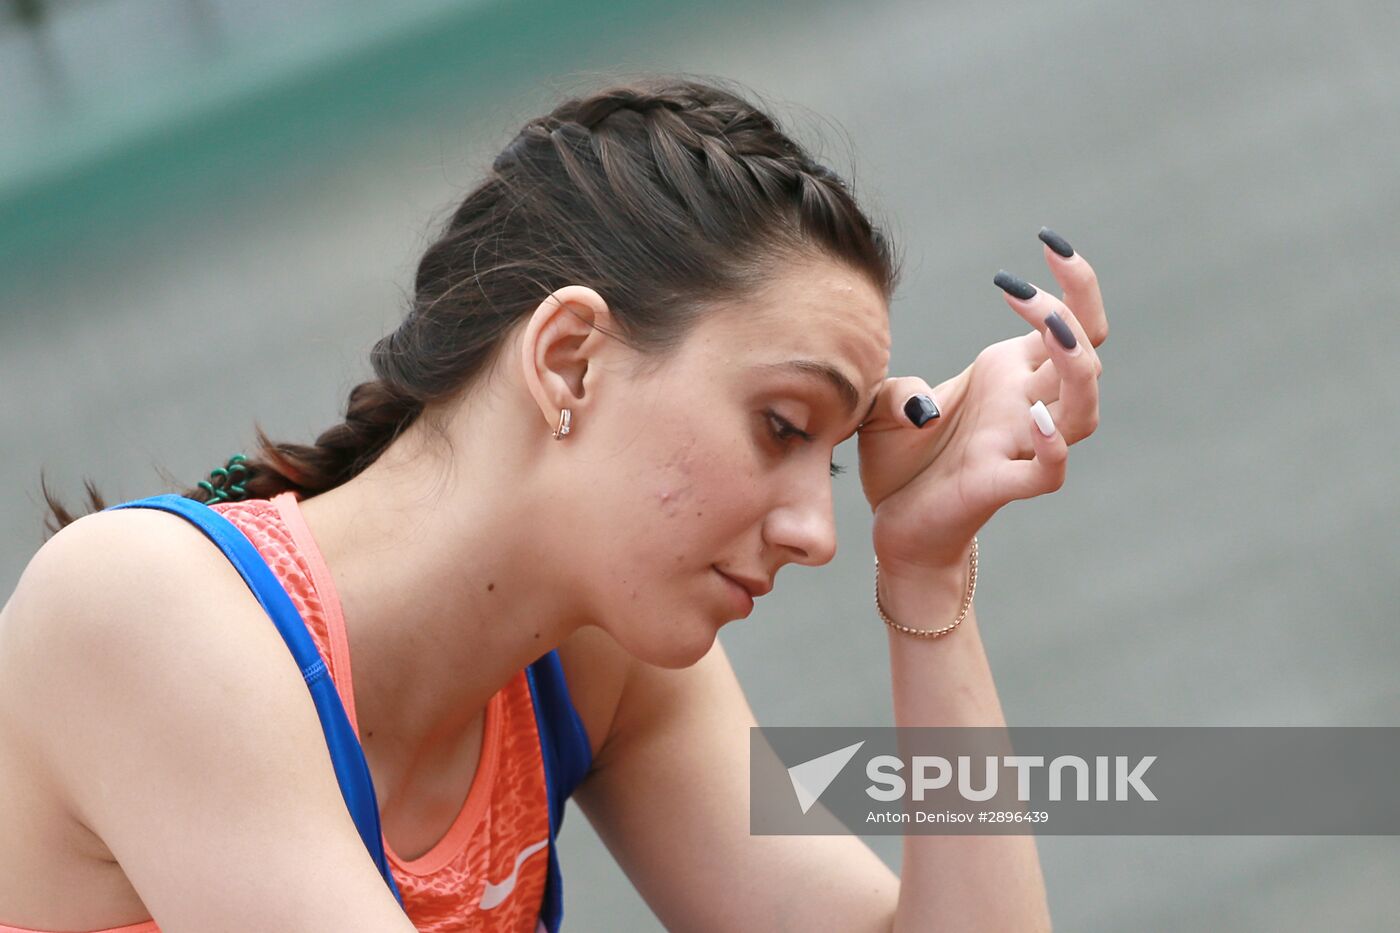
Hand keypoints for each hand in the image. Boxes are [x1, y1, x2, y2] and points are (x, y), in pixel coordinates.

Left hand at [857, 229, 1106, 571]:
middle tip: (1023, 286)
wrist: (895, 524)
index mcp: (1009, 375)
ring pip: (1083, 411)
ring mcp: (1019, 446)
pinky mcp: (1000, 486)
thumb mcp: (884, 404)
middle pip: (1087, 352)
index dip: (1074, 280)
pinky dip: (1053, 449)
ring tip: (1049, 328)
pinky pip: (1048, 473)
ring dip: (1076, 367)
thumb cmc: (901, 459)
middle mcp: (1026, 406)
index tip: (1047, 241)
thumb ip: (898, 387)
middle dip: (1072, 308)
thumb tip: (926, 407)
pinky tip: (1037, 421)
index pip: (1071, 320)